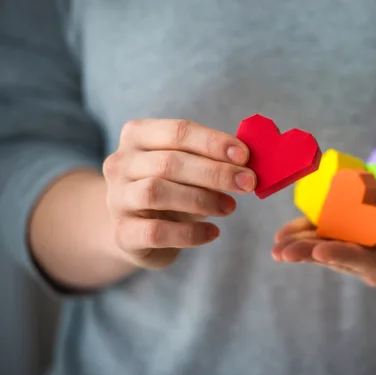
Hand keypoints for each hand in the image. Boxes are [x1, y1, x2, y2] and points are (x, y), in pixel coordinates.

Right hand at [103, 119, 255, 268]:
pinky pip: (156, 232)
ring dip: (202, 199)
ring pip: (156, 193)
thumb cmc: (171, 190)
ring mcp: (117, 198)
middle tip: (247, 183)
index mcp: (138, 136)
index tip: (245, 156)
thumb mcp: (189, 169)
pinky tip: (212, 232)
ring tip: (230, 207)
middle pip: (169, 162)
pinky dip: (189, 233)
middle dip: (215, 172)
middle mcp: (121, 163)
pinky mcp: (122, 233)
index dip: (213, 142)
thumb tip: (248, 164)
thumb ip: (212, 161)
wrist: (135, 231)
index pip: (178, 131)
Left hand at [272, 187, 375, 286]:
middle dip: (313, 255)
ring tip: (277, 246)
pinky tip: (282, 235)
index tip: (323, 252)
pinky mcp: (352, 231)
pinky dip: (305, 232)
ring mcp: (363, 245)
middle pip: (344, 259)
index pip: (375, 263)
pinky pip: (326, 232)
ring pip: (330, 247)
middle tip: (284, 253)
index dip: (348, 257)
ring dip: (303, 247)